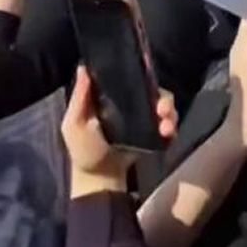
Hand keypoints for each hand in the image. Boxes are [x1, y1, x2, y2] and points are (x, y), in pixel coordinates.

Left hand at [63, 67, 177, 198]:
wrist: (99, 179)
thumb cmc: (83, 150)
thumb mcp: (74, 124)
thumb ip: (79, 99)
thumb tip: (83, 67)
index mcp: (112, 96)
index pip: (130, 77)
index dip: (141, 72)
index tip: (147, 77)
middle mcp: (131, 103)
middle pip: (153, 91)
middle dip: (163, 99)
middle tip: (162, 110)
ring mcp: (143, 118)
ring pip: (164, 106)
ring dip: (170, 114)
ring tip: (166, 128)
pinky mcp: (153, 133)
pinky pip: (169, 124)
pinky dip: (173, 127)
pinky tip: (169, 134)